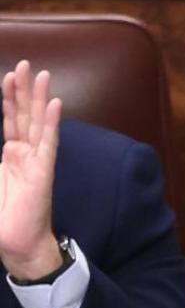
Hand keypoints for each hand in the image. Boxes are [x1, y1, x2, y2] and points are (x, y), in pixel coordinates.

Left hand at [0, 62, 62, 280]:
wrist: (14, 243)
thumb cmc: (1, 217)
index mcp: (10, 155)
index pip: (9, 120)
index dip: (8, 98)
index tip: (8, 75)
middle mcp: (24, 153)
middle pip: (23, 115)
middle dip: (23, 90)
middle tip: (25, 64)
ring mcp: (35, 160)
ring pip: (36, 123)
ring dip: (38, 98)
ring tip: (42, 74)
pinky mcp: (43, 171)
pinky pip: (48, 142)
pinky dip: (51, 122)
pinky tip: (54, 104)